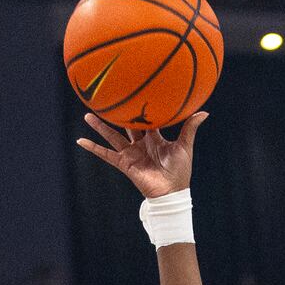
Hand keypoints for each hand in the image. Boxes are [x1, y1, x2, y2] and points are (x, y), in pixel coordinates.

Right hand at [75, 111, 206, 198]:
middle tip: (108, 99)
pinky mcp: (124, 164)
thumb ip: (190, 128)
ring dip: (100, 127)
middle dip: (117, 114)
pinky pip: (106, 154)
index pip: (146, 120)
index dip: (141, 108)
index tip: (134, 92)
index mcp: (154, 138)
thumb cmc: (181, 171)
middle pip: (126, 126)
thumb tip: (204, 112)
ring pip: (112, 136)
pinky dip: (93, 148)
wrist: (172, 192)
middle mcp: (140, 144)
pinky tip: (80, 141)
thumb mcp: (185, 146)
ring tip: (88, 114)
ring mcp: (131, 154)